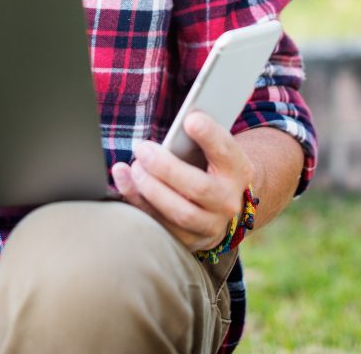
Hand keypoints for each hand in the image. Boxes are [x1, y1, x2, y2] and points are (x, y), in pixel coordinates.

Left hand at [110, 111, 254, 251]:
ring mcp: (210, 225)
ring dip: (152, 189)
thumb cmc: (206, 163)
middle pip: (200, 188)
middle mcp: (228, 201)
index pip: (225, 151)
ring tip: (134, 167)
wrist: (220, 203)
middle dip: (167, 168)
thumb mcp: (208, 148)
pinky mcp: (189, 240)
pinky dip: (138, 202)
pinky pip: (161, 225)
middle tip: (142, 149)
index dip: (209, 135)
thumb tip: (178, 121)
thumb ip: (192, 137)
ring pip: (181, 213)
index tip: (190, 119)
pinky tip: (124, 179)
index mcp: (237, 170)